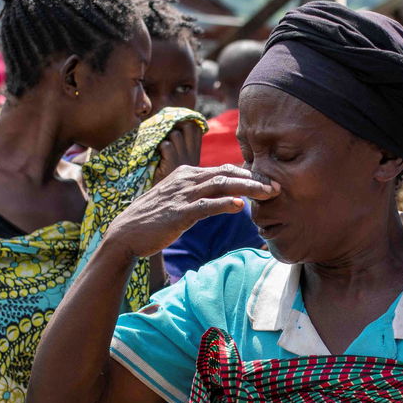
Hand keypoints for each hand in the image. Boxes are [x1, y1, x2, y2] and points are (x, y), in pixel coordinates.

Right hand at [107, 165, 278, 260]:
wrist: (125, 234)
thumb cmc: (153, 219)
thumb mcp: (177, 199)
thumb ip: (198, 194)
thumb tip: (223, 196)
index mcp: (187, 174)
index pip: (224, 168)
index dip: (248, 174)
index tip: (268, 180)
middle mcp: (186, 179)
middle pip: (227, 173)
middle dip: (255, 179)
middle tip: (278, 186)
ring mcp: (182, 195)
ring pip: (221, 185)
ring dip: (248, 188)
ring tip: (269, 194)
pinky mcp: (178, 213)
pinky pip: (206, 206)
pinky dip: (224, 204)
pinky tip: (240, 206)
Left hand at [155, 120, 203, 181]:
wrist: (163, 207)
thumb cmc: (168, 186)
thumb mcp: (180, 169)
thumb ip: (181, 152)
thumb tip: (174, 133)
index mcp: (195, 156)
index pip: (196, 128)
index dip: (185, 124)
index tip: (175, 130)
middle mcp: (192, 157)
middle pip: (188, 127)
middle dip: (176, 127)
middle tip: (167, 138)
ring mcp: (182, 160)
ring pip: (176, 135)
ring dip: (166, 139)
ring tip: (162, 150)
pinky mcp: (172, 165)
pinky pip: (166, 145)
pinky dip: (160, 148)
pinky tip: (158, 157)